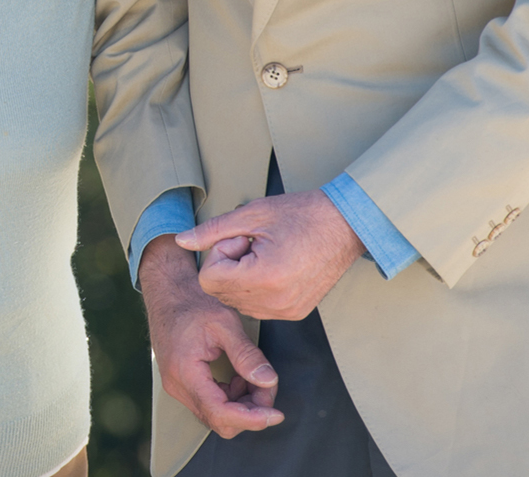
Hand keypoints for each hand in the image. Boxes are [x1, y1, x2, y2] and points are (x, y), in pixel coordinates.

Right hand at [138, 236, 283, 437]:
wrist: (168, 292)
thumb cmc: (193, 302)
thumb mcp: (224, 323)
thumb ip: (247, 355)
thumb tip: (268, 381)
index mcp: (185, 372)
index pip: (220, 413)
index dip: (251, 419)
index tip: (275, 414)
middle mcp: (177, 386)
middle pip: (220, 420)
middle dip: (250, 411)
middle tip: (267, 387)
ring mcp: (178, 387)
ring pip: (216, 415)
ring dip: (242, 405)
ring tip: (255, 379)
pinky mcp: (182, 384)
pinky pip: (210, 404)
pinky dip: (231, 398)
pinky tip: (240, 378)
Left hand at [176, 190, 366, 321]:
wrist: (346, 226)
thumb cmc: (303, 215)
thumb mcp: (252, 215)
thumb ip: (212, 232)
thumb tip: (182, 241)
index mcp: (264, 278)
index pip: (209, 280)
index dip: (218, 255)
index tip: (240, 239)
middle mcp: (275, 302)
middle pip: (220, 292)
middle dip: (227, 266)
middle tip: (252, 245)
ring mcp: (286, 311)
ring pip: (236, 302)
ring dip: (240, 278)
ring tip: (265, 254)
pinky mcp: (294, 313)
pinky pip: (256, 307)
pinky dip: (255, 288)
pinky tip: (273, 266)